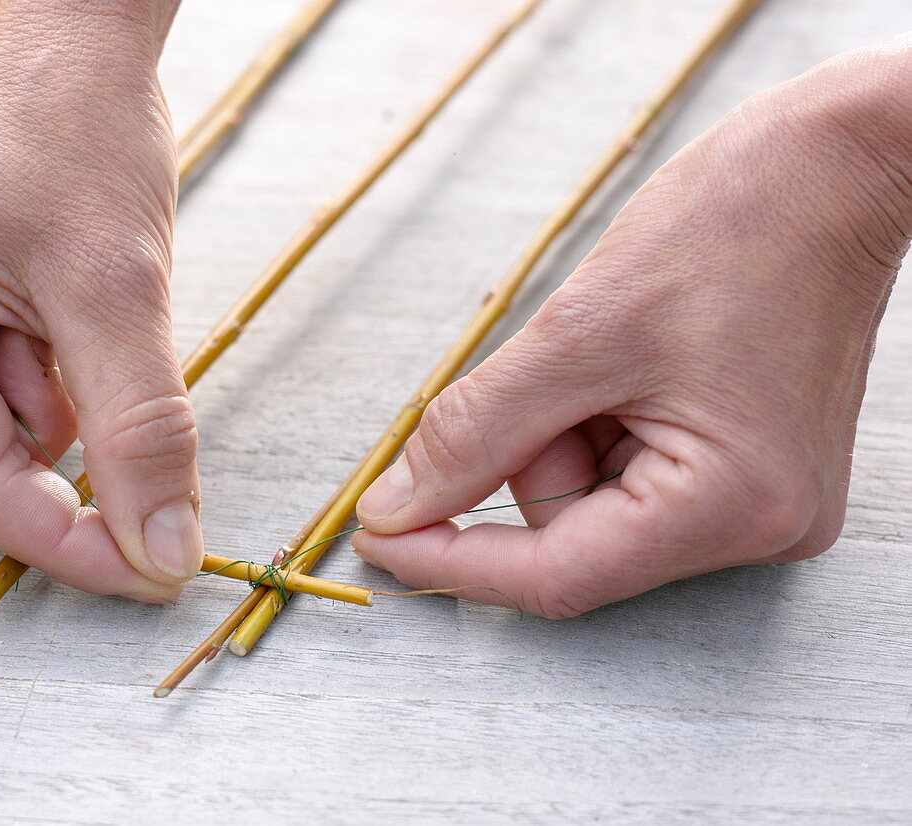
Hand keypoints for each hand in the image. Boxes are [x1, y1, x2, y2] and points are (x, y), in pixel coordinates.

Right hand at [0, 0, 199, 600]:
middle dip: (60, 470)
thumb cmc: (75, 128)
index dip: (71, 546)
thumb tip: (159, 551)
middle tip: (128, 409)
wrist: (65, 35)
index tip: (154, 572)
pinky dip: (52, 387)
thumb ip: (141, 432)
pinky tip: (72, 318)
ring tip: (89, 322)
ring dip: (59, 419)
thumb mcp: (122, 292)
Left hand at [353, 39, 911, 617]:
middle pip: (571, 538)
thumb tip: (396, 508)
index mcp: (728, 504)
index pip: (554, 577)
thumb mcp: (578, 332)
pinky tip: (630, 365)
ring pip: (591, 504)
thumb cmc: (737, 226)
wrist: (834, 169)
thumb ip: (475, 433)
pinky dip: (595, 425)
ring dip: (562, 433)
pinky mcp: (744, 471)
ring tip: (614, 352)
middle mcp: (755, 527)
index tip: (375, 536)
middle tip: (553, 371)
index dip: (448, 560)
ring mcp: (756, 502)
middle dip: (526, 456)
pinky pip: (627, 476)